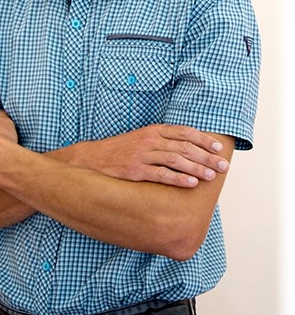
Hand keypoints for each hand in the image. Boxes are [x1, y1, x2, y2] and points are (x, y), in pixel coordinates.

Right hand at [74, 124, 230, 187]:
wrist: (91, 159)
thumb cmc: (120, 152)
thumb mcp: (141, 140)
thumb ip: (162, 142)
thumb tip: (188, 151)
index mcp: (153, 130)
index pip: (185, 132)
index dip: (204, 139)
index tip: (219, 148)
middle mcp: (149, 140)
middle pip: (185, 146)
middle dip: (207, 156)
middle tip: (224, 166)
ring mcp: (142, 154)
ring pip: (176, 159)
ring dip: (197, 167)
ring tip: (212, 176)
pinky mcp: (134, 170)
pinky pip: (160, 174)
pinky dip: (178, 178)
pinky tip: (191, 183)